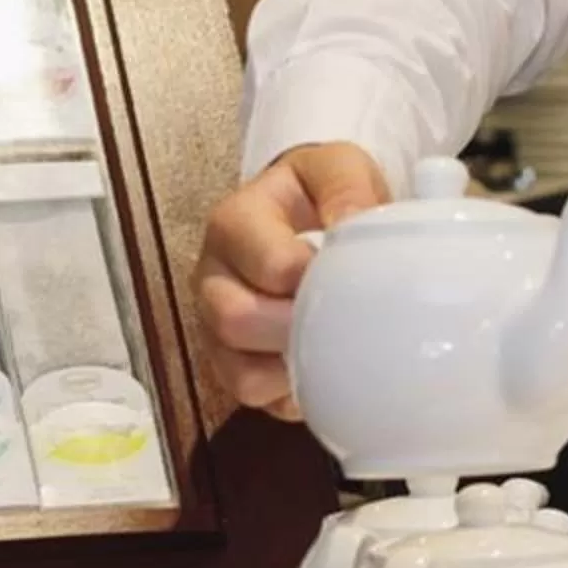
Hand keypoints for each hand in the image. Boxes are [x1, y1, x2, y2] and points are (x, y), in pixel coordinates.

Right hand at [196, 143, 388, 421]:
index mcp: (234, 224)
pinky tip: (322, 370)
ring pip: (240, 374)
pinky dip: (292, 394)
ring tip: (335, 346)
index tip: (351, 278)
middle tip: (346, 320)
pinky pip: (256, 400)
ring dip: (293, 369)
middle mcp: (213, 279)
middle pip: (237, 322)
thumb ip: (347, 187)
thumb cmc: (323, 191)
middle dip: (298, 328)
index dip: (315, 279)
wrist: (311, 213)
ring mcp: (216, 328)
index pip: (270, 266)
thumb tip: (354, 224)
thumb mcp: (339, 167)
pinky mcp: (233, 365)